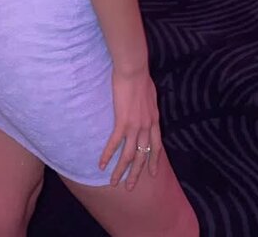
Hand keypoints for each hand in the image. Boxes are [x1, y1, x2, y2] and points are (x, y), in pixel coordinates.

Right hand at [99, 66, 162, 189]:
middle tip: (131, 187)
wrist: (134, 69)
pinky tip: (101, 164)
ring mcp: (135, 126)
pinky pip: (114, 144)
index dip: (154, 161)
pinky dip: (107, 155)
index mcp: (154, 119)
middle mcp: (147, 126)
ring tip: (114, 182)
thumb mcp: (150, 93)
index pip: (156, 145)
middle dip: (136, 173)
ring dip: (121, 170)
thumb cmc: (140, 75)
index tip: (153, 173)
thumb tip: (146, 105)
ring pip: (129, 155)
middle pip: (143, 156)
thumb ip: (148, 104)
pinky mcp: (123, 122)